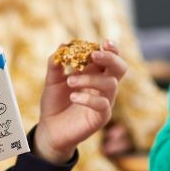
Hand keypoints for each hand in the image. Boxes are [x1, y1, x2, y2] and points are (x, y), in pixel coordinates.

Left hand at [34, 40, 127, 164]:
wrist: (49, 129)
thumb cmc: (54, 103)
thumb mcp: (52, 81)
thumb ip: (56, 64)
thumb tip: (63, 45)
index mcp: (95, 74)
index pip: (110, 58)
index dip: (111, 49)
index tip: (104, 42)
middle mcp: (103, 86)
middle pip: (119, 68)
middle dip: (110, 58)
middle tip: (94, 55)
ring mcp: (104, 102)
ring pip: (110, 84)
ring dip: (90, 79)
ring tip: (70, 82)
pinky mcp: (101, 117)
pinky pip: (103, 104)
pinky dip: (88, 98)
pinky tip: (73, 97)